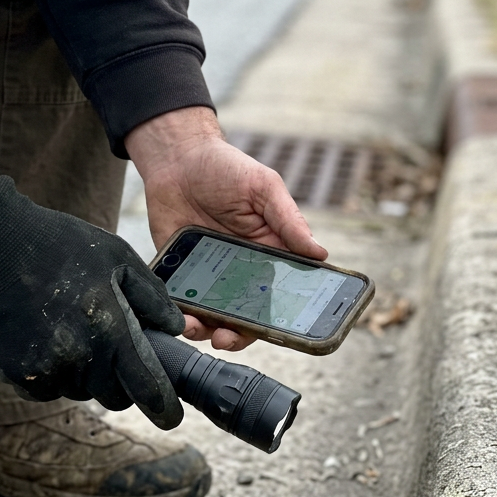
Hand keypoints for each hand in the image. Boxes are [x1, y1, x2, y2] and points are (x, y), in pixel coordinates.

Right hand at [0, 176, 186, 427]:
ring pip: (82, 392)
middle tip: (113, 349)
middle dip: (122, 382)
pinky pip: (50, 390)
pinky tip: (48, 339)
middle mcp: (81, 358)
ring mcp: (48, 370)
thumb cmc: (62, 246)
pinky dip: (55, 375)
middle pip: (115, 397)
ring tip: (75, 332)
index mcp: (112, 332)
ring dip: (87, 375)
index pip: (148, 388)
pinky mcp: (19, 374)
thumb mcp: (119, 259)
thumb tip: (176, 330)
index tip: (171, 415)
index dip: (164, 408)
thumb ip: (153, 298)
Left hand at [126, 107, 326, 349]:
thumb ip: (289, 221)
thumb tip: (320, 253)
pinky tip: (176, 314)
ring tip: (195, 328)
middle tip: (225, 338)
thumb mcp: (265, 188)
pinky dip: (178, 315)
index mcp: (268, 257)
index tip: (277, 332)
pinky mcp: (178, 273)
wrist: (178, 157)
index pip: (279, 298)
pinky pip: (179, 302)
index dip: (279, 320)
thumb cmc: (226, 168)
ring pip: (210, 317)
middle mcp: (240, 273)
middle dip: (235, 335)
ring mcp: (208, 276)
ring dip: (204, 330)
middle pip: (243, 317)